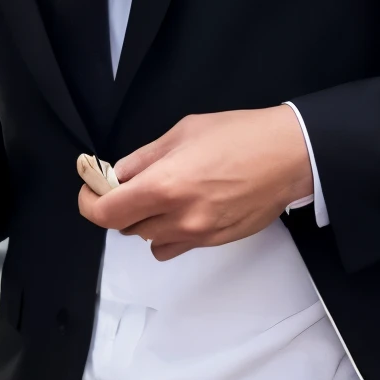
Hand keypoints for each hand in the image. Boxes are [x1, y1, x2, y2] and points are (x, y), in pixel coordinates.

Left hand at [78, 107, 312, 260]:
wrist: (290, 156)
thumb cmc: (240, 135)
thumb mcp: (183, 132)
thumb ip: (145, 158)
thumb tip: (118, 173)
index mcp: (165, 185)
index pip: (107, 213)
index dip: (90, 204)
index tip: (92, 190)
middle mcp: (178, 217)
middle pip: (126, 229)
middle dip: (120, 207)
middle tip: (130, 185)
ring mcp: (198, 234)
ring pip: (150, 241)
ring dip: (146, 221)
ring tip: (163, 196)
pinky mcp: (215, 242)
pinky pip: (176, 246)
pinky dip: (169, 233)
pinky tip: (185, 209)